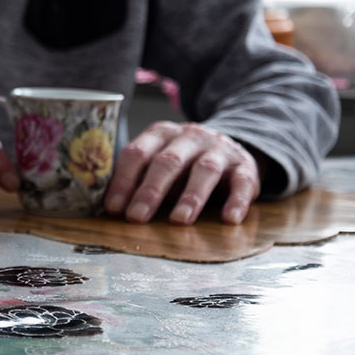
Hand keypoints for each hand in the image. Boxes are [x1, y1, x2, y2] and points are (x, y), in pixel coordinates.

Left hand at [104, 121, 260, 224]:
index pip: (137, 153)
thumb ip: (137, 178)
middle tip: (136, 217)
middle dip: (150, 190)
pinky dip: (237, 200)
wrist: (229, 148)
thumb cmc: (182, 163)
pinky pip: (243, 182)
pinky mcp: (245, 165)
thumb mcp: (157, 162)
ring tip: (179, 221)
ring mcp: (219, 148)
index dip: (123, 181)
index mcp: (160, 134)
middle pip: (167, 161)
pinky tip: (229, 219)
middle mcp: (189, 136)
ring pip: (204, 169)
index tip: (113, 208)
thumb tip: (109, 209)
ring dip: (191, 196)